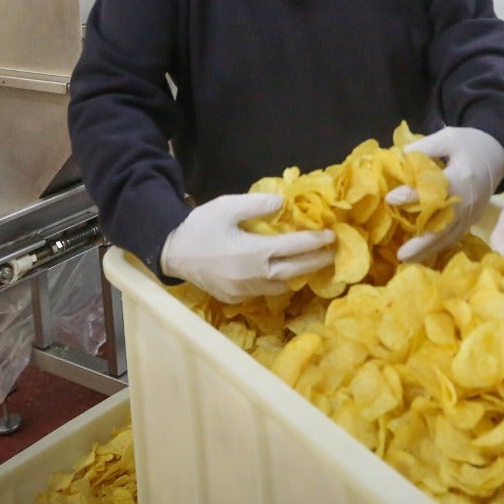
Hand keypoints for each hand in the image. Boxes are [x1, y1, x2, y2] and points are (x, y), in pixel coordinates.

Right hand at [160, 192, 333, 303]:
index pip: (295, 247)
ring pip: (281, 286)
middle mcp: (254, 276)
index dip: (316, 241)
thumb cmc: (200, 226)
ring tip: (310, 262)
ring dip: (298, 275)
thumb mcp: (228, 206)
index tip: (332, 235)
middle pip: (295, 271)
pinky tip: (282, 273)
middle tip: (332, 252)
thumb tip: (284, 205)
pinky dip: (277, 283)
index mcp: (255, 252)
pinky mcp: (234, 298)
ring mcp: (244, 291)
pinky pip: (263, 292)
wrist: (171, 251)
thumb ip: (259, 205)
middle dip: (316, 261)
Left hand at [385, 127, 503, 262]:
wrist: (498, 154)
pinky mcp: (471, 220)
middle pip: (444, 226)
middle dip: (422, 243)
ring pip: (449, 237)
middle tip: (401, 255)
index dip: (412, 195)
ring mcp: (471, 214)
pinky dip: (438, 247)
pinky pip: (454, 237)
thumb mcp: (448, 137)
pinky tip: (422, 255)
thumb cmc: (471, 144)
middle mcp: (466, 201)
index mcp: (461, 177)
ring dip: (428, 251)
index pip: (434, 191)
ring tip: (406, 260)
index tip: (390, 198)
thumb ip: (424, 147)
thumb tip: (398, 158)